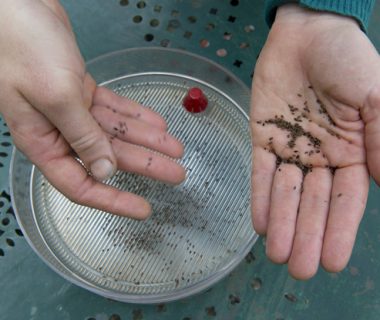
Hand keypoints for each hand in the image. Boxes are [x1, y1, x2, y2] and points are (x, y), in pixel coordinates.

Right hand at [0, 0, 184, 218]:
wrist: (15, 3)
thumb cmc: (22, 47)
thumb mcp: (56, 96)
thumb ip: (81, 136)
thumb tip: (105, 170)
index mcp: (44, 142)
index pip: (81, 184)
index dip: (114, 200)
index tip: (142, 209)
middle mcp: (59, 131)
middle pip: (110, 157)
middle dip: (146, 166)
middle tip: (176, 174)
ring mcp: (72, 110)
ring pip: (117, 132)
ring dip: (148, 140)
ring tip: (177, 149)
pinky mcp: (81, 90)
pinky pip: (115, 109)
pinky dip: (136, 115)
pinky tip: (157, 124)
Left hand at [250, 4, 379, 278]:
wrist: (307, 34)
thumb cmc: (346, 60)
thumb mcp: (376, 97)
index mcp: (352, 151)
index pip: (345, 200)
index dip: (338, 231)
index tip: (331, 262)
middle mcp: (320, 156)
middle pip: (312, 204)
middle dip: (306, 235)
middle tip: (298, 270)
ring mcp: (289, 149)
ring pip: (285, 193)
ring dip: (281, 224)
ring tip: (276, 255)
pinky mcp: (263, 138)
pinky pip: (261, 172)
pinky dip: (260, 197)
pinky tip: (259, 223)